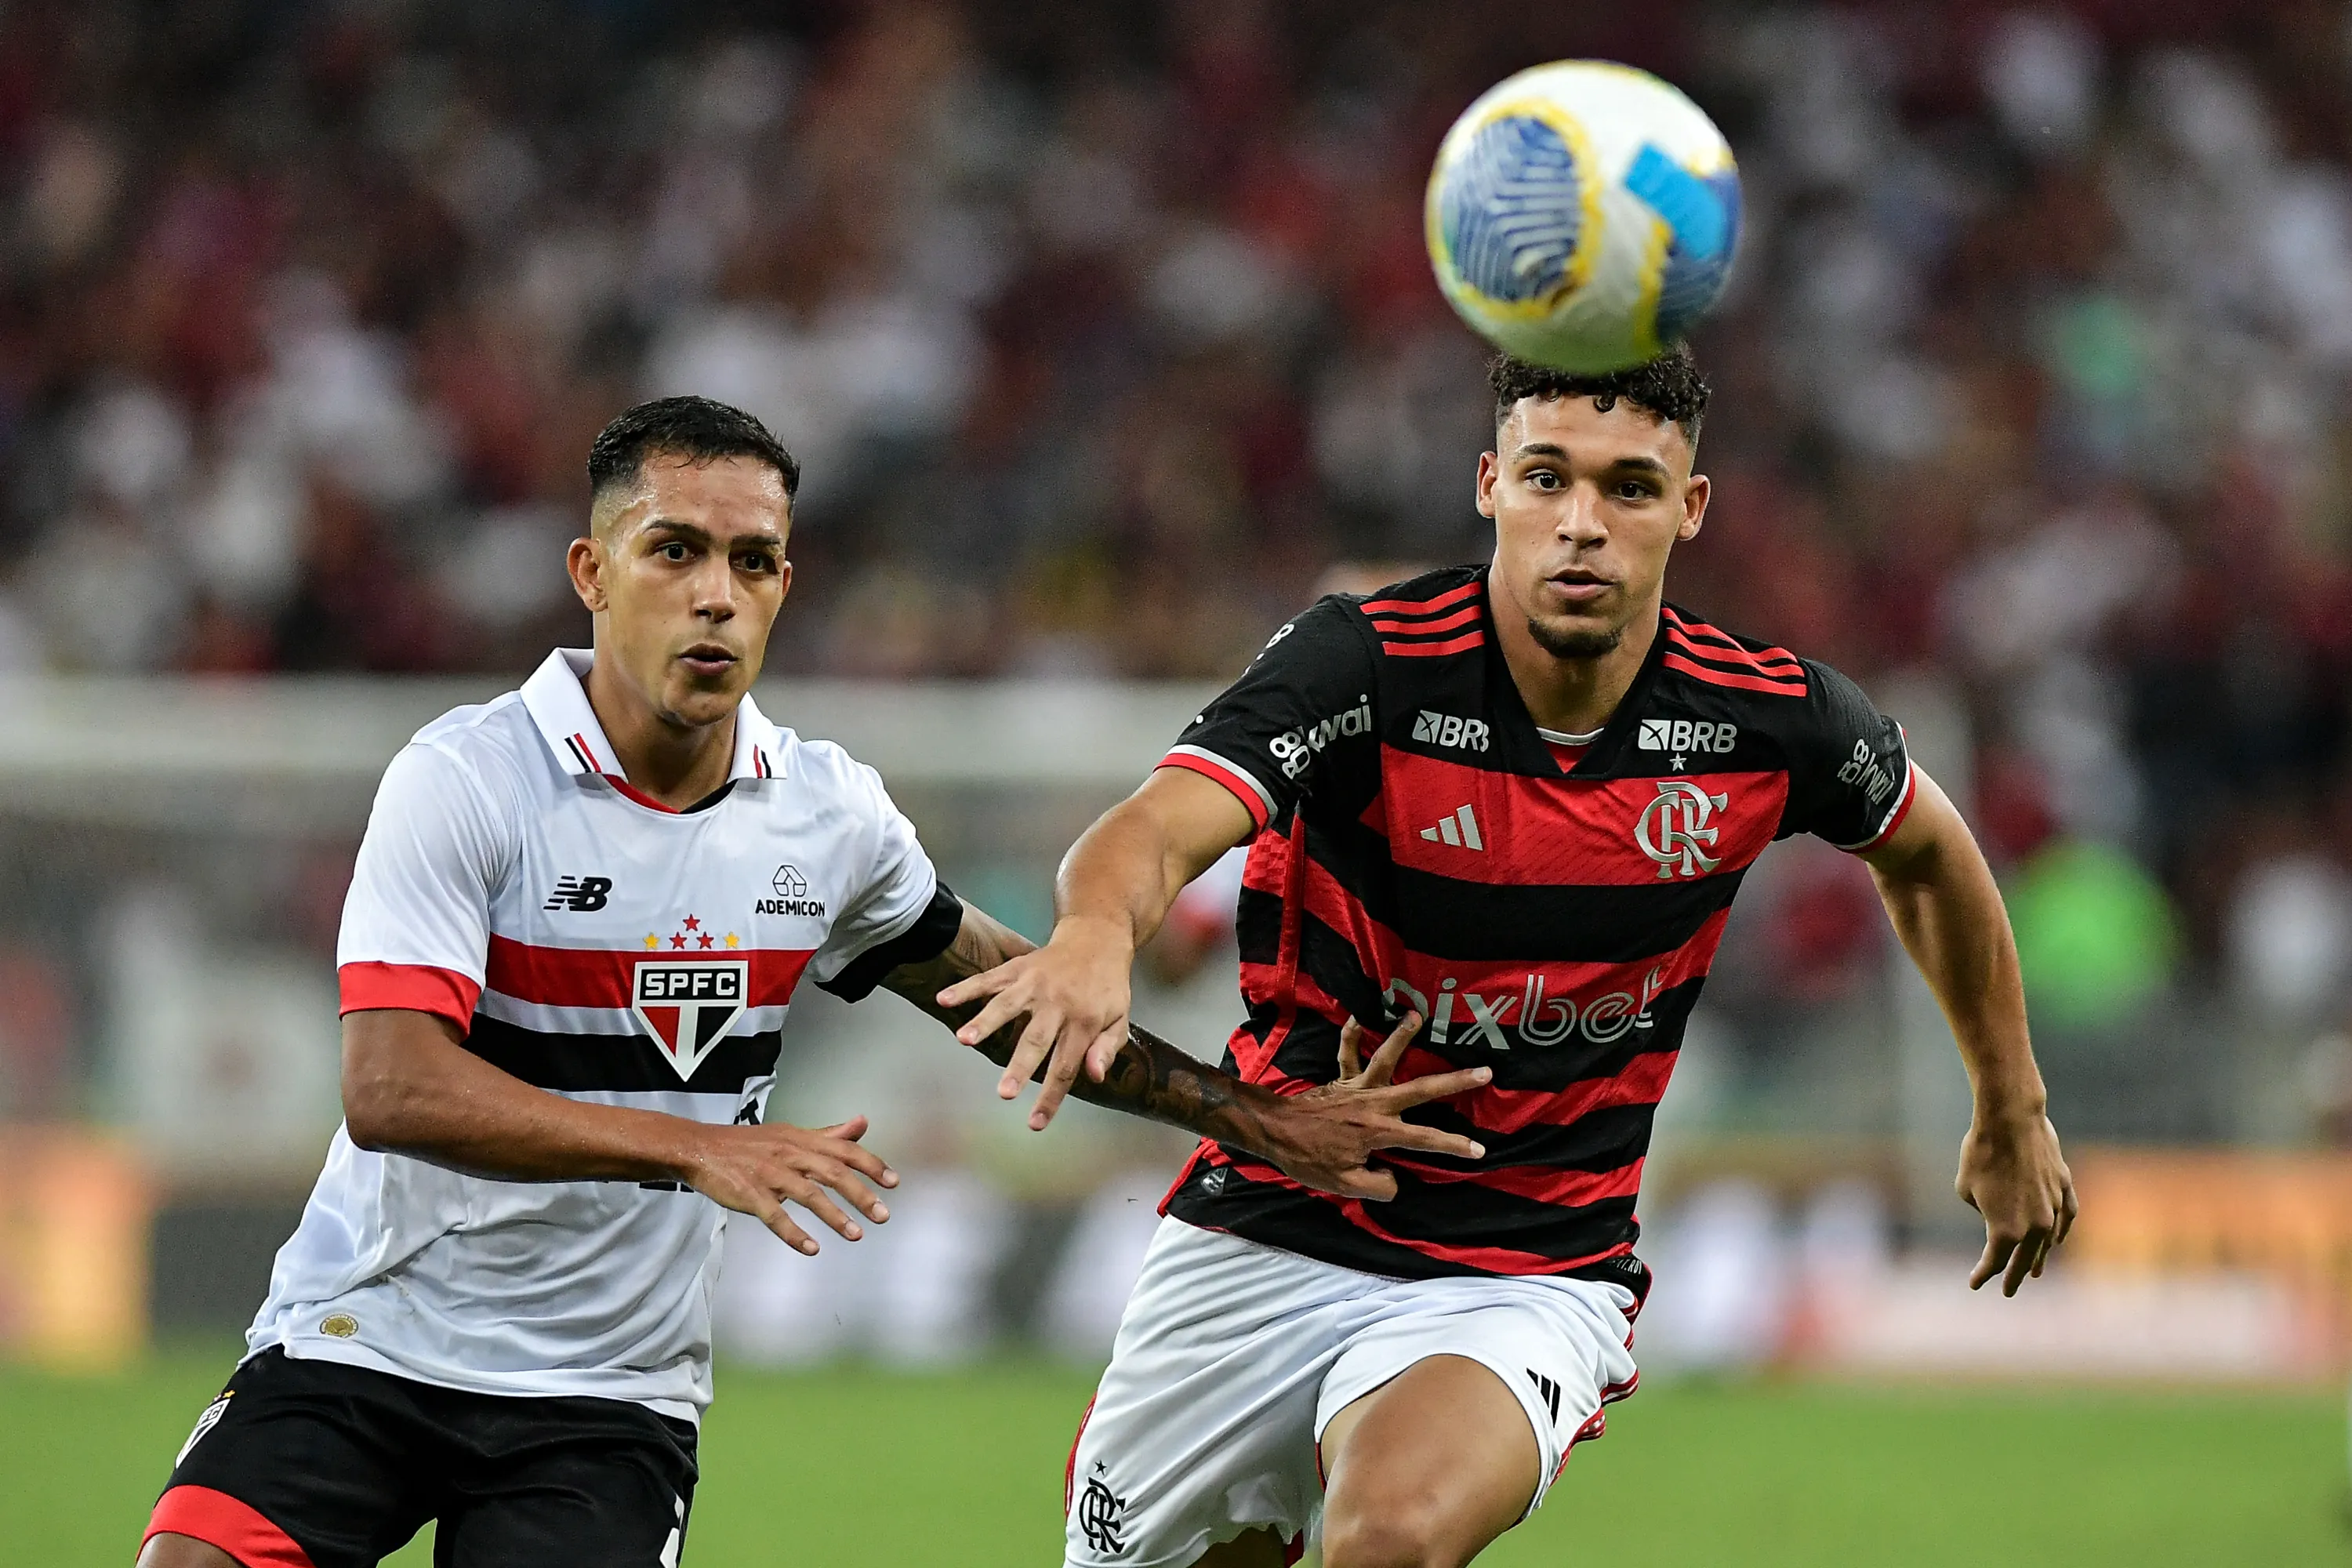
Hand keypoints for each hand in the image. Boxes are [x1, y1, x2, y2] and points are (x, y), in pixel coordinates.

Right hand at [680, 1114, 898, 1255]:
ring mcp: (769, 1174)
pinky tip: (811, 1248)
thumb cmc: (749, 1144)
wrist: (700, 1148)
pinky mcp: (749, 1194)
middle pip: (833, 1173)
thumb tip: (862, 1124)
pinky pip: (775, 1216)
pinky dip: (793, 1233)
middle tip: (883, 1215)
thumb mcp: (790, 1133)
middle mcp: (789, 1153)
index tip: (893, 1182)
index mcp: (801, 1139)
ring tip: (856, 1234)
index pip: (844, 1150)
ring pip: (808, 1194)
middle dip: (861, 1194)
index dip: (871, 1165)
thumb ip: (828, 1134)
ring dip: (834, 1216)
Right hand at [936, 915, 1134, 1131]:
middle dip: (1019, 1067)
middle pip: (1035, 1040)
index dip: (1051, 1097)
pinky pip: (989, 979)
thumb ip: (1107, 1048)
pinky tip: (945, 1000)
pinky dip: (966, 989)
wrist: (1096, 939)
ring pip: (1006, 1006)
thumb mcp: (1120, 1018)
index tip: (1035, 1123)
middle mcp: (1057, 1004)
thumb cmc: (1107, 988)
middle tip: (1004, 1093)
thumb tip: (1095, 1077)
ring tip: (964, 1040)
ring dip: (984, 1022)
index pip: (1066, 1066)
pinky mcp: (1018, 968)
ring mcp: (1035, 984)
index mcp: (1084, 1021)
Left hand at [1251, 1013, 1491, 1200]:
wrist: (1275, 1132)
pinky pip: (1346, 1053)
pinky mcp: (1341, 1080)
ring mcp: (1358, 1087)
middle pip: (1421, 1090)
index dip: (1453, 1146)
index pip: (1424, 1140)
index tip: (1479, 1149)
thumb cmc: (1308, 1158)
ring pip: (1386, 1057)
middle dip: (1455, 1082)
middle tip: (1484, 1070)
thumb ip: (1377, 1185)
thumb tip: (1396, 1177)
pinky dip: (1352, 1034)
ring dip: (1402, 1036)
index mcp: (1379, 1132)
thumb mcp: (1344, 1184)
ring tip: (1417, 1016)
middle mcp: (1374, 1104)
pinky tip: (1357, 1015)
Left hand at [1955, 1109, 2075, 1294]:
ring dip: (2040, 1257)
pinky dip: (2061, 1231)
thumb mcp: (1967, 1189)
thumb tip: (1996, 1215)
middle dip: (2014, 1276)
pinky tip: (2057, 1239)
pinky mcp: (2065, 1188)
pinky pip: (2066, 1217)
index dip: (1983, 1275)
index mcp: (2006, 1231)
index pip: (1994, 1262)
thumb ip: (1984, 1211)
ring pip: (2048, 1241)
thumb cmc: (1980, 1154)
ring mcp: (2054, 1208)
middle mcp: (2035, 1226)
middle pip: (2025, 1259)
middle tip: (2008, 1291)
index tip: (1974, 1285)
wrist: (2011, 1121)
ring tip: (2035, 1271)